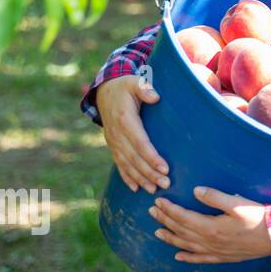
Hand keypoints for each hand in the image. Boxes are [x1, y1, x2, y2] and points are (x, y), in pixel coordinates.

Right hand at [97, 74, 168, 193]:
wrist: (105, 92)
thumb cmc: (125, 87)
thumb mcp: (134, 82)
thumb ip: (144, 88)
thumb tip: (155, 97)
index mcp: (125, 119)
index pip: (140, 142)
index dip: (151, 156)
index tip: (165, 167)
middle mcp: (117, 134)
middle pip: (134, 158)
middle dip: (150, 172)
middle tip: (166, 183)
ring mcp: (113, 141)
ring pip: (127, 164)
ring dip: (140, 178)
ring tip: (154, 189)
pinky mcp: (113, 145)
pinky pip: (119, 164)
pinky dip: (126, 177)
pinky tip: (135, 188)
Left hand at [149, 187, 270, 263]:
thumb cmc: (259, 218)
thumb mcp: (238, 203)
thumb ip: (215, 197)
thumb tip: (195, 191)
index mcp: (211, 227)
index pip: (183, 217)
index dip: (169, 209)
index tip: (158, 200)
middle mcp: (209, 241)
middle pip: (181, 230)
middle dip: (165, 220)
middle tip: (152, 211)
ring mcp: (215, 251)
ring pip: (186, 245)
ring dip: (171, 238)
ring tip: (157, 232)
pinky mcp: (223, 257)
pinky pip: (200, 259)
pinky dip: (187, 258)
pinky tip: (178, 256)